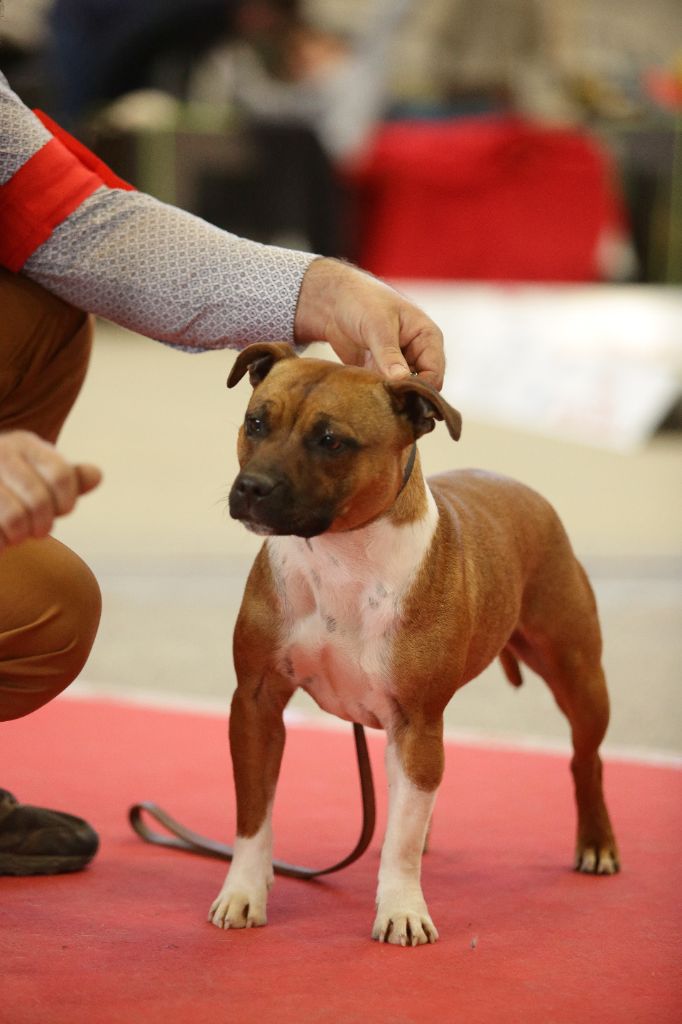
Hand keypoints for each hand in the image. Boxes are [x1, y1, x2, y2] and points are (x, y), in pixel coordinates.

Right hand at [0, 431, 101, 550]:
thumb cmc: (14, 489)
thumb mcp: (43, 478)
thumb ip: (71, 479)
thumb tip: (96, 475)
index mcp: (23, 443)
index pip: (61, 475)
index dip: (66, 502)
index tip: (62, 511)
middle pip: (39, 500)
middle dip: (44, 524)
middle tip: (39, 531)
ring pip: (14, 518)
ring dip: (20, 535)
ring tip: (17, 535)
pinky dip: (2, 542)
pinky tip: (1, 537)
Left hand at [294, 258, 444, 389]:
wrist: (332, 301)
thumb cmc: (362, 301)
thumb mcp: (377, 326)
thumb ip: (389, 355)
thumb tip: (402, 380)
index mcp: (427, 338)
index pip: (435, 373)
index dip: (422, 389)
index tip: (401, 397)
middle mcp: (418, 354)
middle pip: (421, 387)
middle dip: (406, 397)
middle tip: (386, 403)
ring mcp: (399, 365)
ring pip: (403, 392)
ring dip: (390, 398)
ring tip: (374, 400)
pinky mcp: (381, 374)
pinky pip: (385, 391)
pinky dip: (377, 397)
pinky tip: (366, 399)